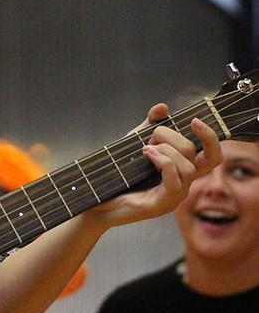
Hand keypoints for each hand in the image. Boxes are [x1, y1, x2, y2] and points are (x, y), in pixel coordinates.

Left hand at [86, 103, 221, 229]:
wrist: (98, 202)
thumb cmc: (118, 175)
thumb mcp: (134, 144)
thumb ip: (149, 126)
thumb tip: (163, 107)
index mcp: (181, 171)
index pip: (212, 156)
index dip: (210, 137)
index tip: (194, 120)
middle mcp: (183, 184)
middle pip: (194, 153)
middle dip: (170, 136)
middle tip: (148, 138)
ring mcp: (174, 197)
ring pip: (187, 166)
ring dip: (165, 150)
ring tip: (145, 149)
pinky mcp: (162, 205)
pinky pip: (175, 181)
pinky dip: (163, 162)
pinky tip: (147, 154)